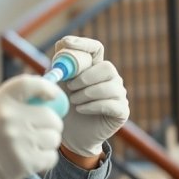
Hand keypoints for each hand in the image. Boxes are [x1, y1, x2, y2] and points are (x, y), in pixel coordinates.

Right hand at [0, 75, 63, 178]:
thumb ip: (14, 96)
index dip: (47, 87)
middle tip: (39, 128)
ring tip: (31, 144)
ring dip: (48, 142)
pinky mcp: (26, 162)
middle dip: (51, 123)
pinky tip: (31, 157)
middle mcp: (8, 119)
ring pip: (54, 137)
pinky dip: (45, 158)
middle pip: (50, 116)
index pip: (29, 84)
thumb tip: (48, 91)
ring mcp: (18, 141)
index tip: (54, 95)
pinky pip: (52, 156)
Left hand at [56, 36, 128, 156]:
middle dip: (86, 77)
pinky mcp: (122, 111)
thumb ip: (58, 66)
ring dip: (87, 93)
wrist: (69, 135)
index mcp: (93, 67)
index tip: (67, 44)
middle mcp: (110, 78)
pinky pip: (112, 103)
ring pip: (110, 86)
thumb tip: (61, 45)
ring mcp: (118, 94)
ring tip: (73, 101)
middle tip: (70, 86)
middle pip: (107, 67)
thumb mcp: (56, 84)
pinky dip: (93, 106)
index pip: (95, 48)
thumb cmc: (63, 106)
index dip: (84, 43)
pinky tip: (80, 109)